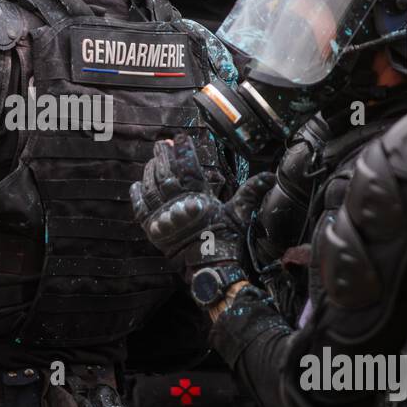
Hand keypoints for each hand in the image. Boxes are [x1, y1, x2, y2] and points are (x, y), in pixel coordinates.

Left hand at [131, 134, 274, 277]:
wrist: (210, 268)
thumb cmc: (226, 239)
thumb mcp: (240, 213)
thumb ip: (251, 191)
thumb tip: (270, 176)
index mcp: (200, 198)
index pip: (189, 168)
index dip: (184, 151)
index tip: (180, 137)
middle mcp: (180, 205)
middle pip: (167, 174)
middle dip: (163, 156)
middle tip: (162, 144)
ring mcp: (165, 217)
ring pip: (152, 188)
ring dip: (150, 172)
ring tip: (151, 161)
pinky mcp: (154, 230)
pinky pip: (140, 209)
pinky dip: (137, 196)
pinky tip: (136, 185)